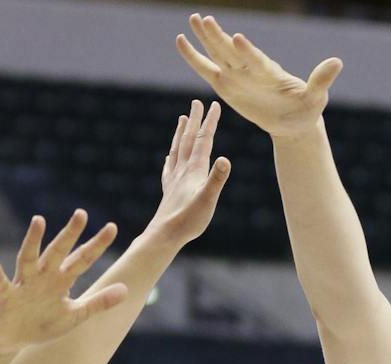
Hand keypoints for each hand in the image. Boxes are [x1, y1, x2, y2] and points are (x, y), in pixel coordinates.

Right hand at [0, 213, 128, 354]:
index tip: (112, 227)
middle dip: (70, 234)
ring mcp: (24, 284)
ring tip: (38, 221)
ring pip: (29, 258)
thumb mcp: (75, 315)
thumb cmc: (43, 323)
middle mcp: (43, 276)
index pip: (83, 259)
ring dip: (33, 241)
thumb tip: (126, 290)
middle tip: (82, 213)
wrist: (12, 338)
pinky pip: (1, 285)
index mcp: (61, 280)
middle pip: (58, 251)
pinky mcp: (6, 297)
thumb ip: (98, 303)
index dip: (97, 245)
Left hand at [148, 98, 231, 244]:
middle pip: (188, 140)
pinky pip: (169, 168)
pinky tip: (169, 157)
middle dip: (194, 121)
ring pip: (177, 150)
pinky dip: (170, 158)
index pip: (203, 141)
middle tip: (196, 103)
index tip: (214, 105)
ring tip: (181, 119)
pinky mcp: (169, 191)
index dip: (209, 122)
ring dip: (181, 133)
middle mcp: (182, 170)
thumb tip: (226, 159)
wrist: (164, 235)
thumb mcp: (208, 200)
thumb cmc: (189, 220)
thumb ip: (217, 179)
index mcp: (194, 170)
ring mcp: (174, 179)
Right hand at [176, 13, 341, 138]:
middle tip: (204, 18)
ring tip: (194, 18)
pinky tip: (181, 41)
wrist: (293, 120)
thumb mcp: (315, 97)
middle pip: (231, 51)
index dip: (247, 51)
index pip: (256, 60)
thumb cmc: (305, 109)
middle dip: (218, 37)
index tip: (236, 38)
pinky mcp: (226, 84)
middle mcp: (251, 69)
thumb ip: (321, 79)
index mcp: (269, 72)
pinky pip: (206, 69)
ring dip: (205, 38)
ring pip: (217, 54)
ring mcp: (237, 75)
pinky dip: (194, 57)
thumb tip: (337, 62)